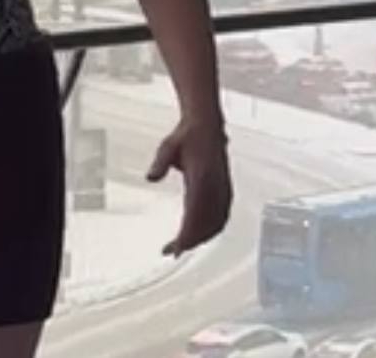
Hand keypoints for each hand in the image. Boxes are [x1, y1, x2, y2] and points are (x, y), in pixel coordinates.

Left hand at [146, 117, 231, 257]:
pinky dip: (212, 229)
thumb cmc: (187, 136)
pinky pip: (223, 216)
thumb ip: (159, 162)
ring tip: (182, 245)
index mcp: (203, 179)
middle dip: (191, 242)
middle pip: (206, 226)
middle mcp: (216, 188)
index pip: (195, 217)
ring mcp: (224, 190)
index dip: (186, 236)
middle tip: (172, 250)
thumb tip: (150, 177)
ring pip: (217, 224)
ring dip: (202, 238)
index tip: (174, 248)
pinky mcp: (226, 190)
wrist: (207, 125)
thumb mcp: (168, 146)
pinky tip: (201, 233)